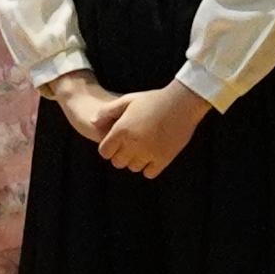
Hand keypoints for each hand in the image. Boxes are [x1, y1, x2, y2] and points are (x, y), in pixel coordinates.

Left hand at [92, 81, 208, 179]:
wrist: (182, 103)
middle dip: (121, 154)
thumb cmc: (153, 100)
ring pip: (133, 168)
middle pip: (118, 162)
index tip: (117, 141)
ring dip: (135, 161)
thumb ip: (107, 111)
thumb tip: (92, 123)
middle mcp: (133, 144)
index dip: (109, 148)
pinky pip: (149, 173)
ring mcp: (148, 153)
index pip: (105, 152)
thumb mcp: (128, 100)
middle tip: (131, 144)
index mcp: (122, 130)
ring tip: (143, 148)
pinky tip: (153, 155)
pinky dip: (149, 167)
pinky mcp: (163, 159)